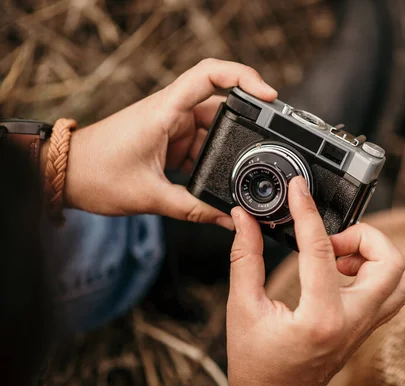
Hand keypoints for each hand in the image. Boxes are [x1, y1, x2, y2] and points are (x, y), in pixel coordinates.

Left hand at [59, 58, 276, 228]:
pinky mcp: (170, 141)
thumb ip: (194, 210)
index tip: (268, 95)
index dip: (243, 77)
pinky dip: (212, 163)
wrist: (65, 175)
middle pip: (221, 107)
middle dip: (244, 128)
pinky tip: (217, 182)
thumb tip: (230, 220)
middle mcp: (172, 112)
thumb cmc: (95, 174)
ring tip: (236, 176)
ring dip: (226, 153)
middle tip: (262, 149)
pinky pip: (202, 146)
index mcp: (165, 110)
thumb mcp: (150, 197)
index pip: (209, 75)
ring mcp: (172, 126)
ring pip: (214, 131)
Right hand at [226, 177, 404, 385]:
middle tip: (330, 237)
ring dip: (375, 255)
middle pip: (390, 262)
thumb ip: (245, 259)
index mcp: (320, 317)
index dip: (307, 211)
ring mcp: (364, 328)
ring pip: (400, 278)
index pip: (321, 249)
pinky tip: (343, 271)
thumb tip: (245, 220)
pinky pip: (391, 294)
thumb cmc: (257, 365)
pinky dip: (376, 273)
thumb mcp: (242, 308)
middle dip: (362, 235)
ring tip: (339, 254)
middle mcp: (352, 322)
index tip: (298, 190)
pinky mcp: (364, 329)